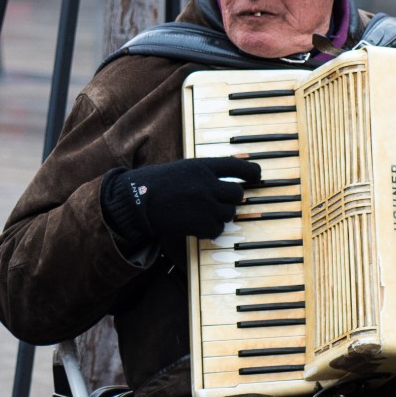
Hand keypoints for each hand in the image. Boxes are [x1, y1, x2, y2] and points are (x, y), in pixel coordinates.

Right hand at [101, 157, 263, 248]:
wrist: (137, 202)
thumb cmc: (158, 184)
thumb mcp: (183, 168)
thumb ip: (206, 172)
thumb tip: (230, 176)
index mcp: (202, 166)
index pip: (237, 166)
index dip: (252, 172)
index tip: (257, 176)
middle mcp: (207, 185)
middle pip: (238, 194)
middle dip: (233, 198)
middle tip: (222, 200)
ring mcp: (205, 206)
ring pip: (229, 213)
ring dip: (221, 215)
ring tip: (203, 212)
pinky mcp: (200, 225)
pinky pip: (218, 230)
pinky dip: (211, 230)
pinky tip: (199, 225)